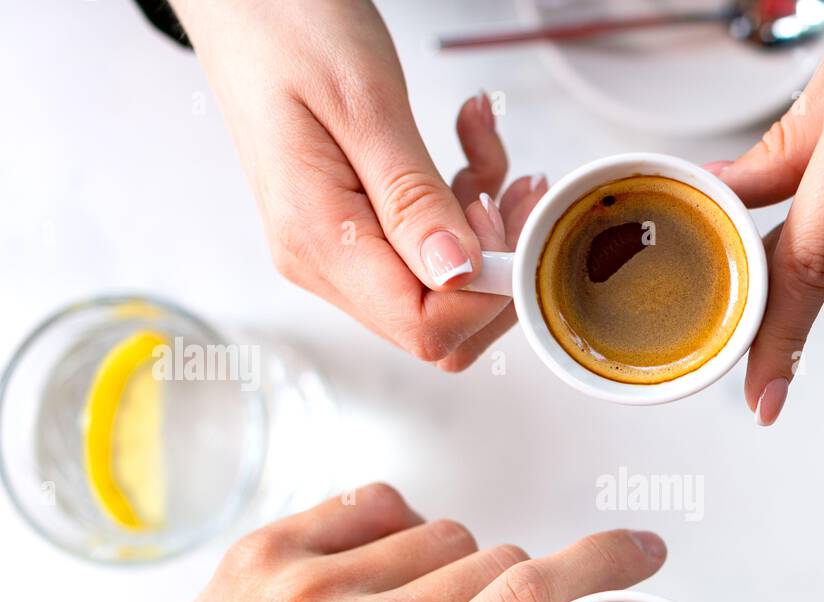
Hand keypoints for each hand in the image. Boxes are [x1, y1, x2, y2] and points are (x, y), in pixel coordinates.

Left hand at [36, 484, 666, 601]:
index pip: (526, 601)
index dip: (601, 563)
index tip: (639, 552)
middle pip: (497, 563)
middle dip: (517, 600)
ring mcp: (297, 582)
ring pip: (443, 533)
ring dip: (454, 572)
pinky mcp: (263, 551)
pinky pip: (377, 504)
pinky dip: (396, 536)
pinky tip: (374, 587)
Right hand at [173, 0, 544, 369]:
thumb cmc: (284, 25)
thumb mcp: (362, 102)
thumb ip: (413, 198)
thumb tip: (459, 274)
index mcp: (319, 242)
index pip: (424, 327)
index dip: (484, 292)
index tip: (504, 219)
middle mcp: (325, 261)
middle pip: (440, 325)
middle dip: (497, 269)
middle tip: (515, 193)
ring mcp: (340, 246)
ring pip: (445, 285)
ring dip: (489, 227)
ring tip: (492, 148)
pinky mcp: (357, 224)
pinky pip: (432, 242)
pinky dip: (466, 197)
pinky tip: (471, 139)